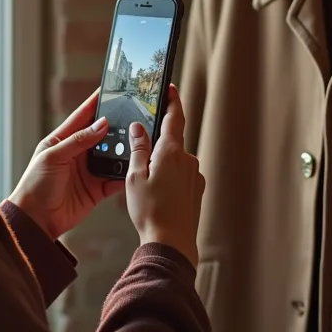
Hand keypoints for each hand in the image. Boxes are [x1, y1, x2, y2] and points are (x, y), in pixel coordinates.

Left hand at [8, 89, 124, 239]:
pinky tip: (134, 169)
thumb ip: (78, 141)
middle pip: (102, 135)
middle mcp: (78, 154)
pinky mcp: (96, 189)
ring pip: (112, 156)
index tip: (110, 90)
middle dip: (117, 126)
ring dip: (123, 151)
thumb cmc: (35, 185)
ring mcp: (88, 171)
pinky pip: (115, 180)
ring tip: (139, 141)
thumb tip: (102, 124)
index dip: (96, 102)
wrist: (36, 219)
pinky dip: (124, 175)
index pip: (83, 116)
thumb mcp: (54, 157)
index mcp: (63, 140)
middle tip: (135, 115)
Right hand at [125, 84, 204, 266]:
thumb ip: (138, 148)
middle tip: (139, 156)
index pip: (174, 117)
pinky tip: (157, 196)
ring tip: (145, 186)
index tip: (170, 88)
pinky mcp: (196, 189)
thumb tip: (139, 127)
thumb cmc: (150, 210)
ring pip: (174, 161)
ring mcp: (194, 175)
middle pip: (171, 141)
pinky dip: (168, 179)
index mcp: (171, 151)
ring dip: (161, 165)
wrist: (171, 243)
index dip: (172, 100)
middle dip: (155, 145)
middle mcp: (187, 159)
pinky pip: (180, 176)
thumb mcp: (134, 176)